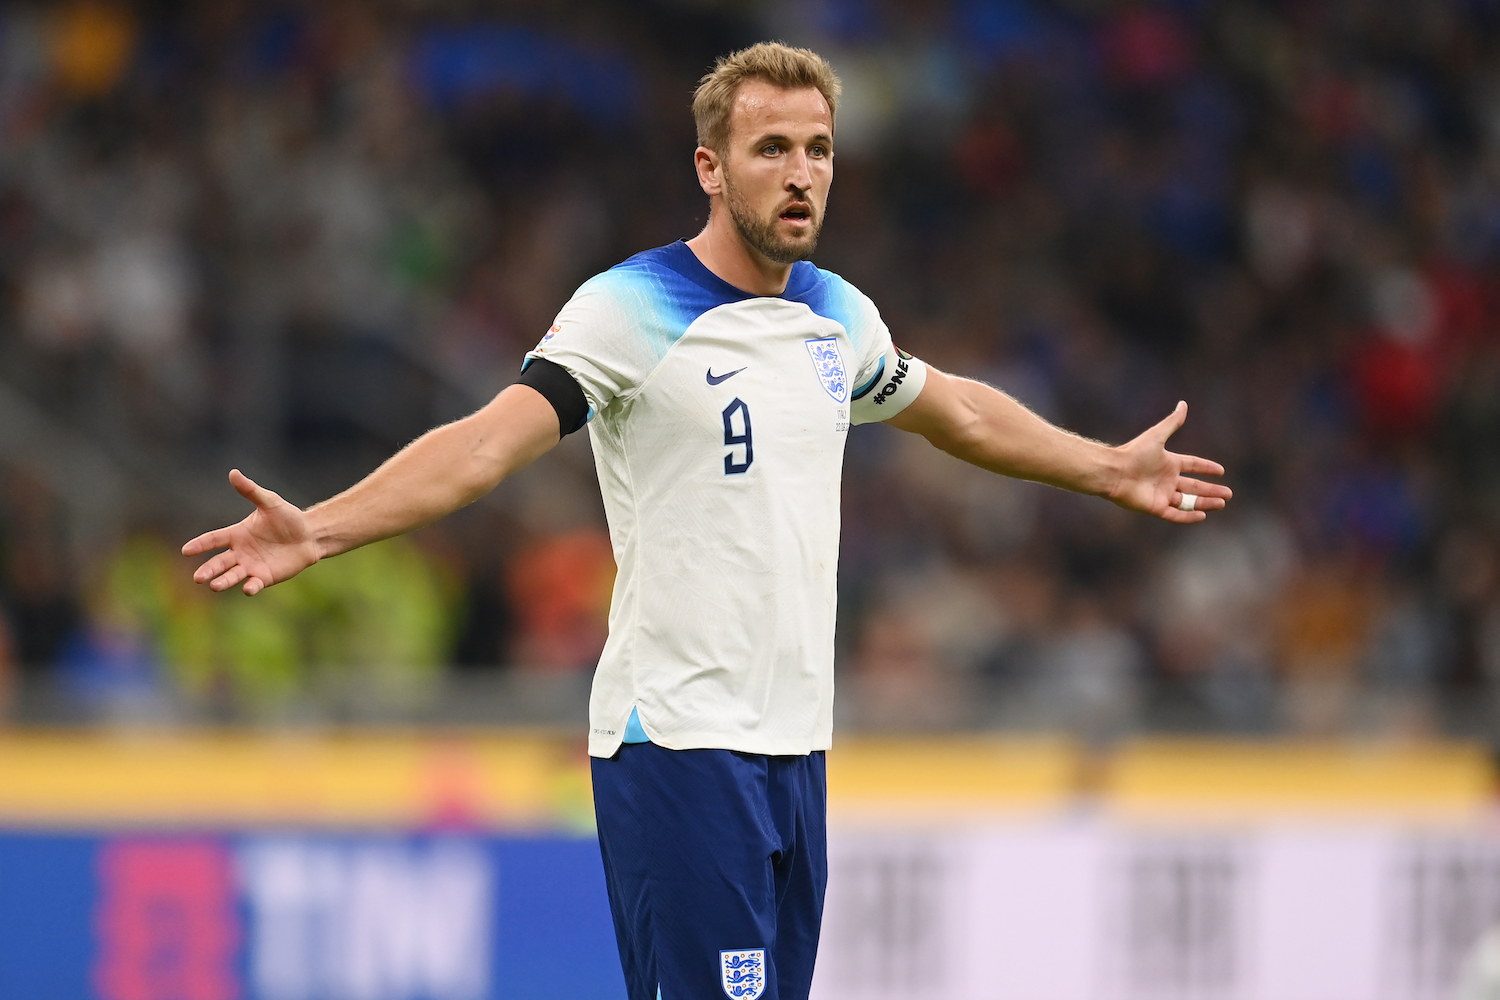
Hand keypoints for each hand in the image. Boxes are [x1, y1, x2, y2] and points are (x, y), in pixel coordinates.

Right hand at [182, 470, 321, 594]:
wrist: (309, 534)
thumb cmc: (287, 517)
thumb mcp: (269, 502)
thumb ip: (251, 491)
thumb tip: (233, 473)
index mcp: (237, 534)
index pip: (213, 539)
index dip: (200, 545)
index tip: (186, 551)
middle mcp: (240, 552)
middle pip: (219, 562)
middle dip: (208, 570)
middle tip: (198, 578)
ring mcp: (251, 566)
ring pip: (232, 575)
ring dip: (224, 581)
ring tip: (215, 586)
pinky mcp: (265, 577)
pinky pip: (255, 584)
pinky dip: (250, 587)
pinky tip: (248, 588)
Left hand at [1107, 402, 1230, 523]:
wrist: (1114, 471)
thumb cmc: (1133, 453)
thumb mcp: (1157, 435)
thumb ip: (1172, 422)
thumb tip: (1183, 403)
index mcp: (1168, 463)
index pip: (1192, 465)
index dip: (1206, 468)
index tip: (1221, 471)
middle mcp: (1166, 479)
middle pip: (1194, 487)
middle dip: (1211, 490)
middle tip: (1229, 494)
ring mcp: (1161, 495)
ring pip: (1188, 502)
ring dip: (1205, 503)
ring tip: (1222, 503)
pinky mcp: (1155, 508)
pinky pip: (1175, 515)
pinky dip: (1188, 517)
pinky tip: (1203, 516)